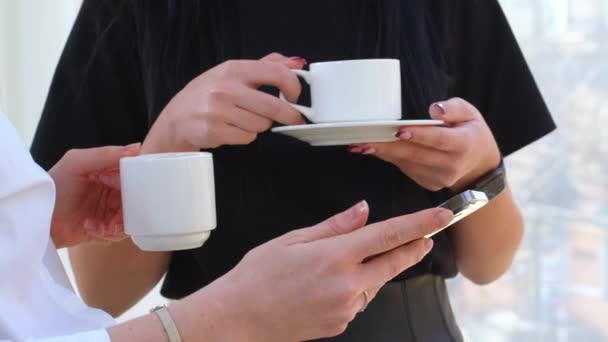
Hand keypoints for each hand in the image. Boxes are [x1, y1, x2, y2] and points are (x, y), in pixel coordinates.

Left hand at [48, 144, 140, 247]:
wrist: (37, 220)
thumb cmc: (53, 187)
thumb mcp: (76, 163)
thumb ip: (106, 154)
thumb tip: (137, 148)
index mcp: (109, 171)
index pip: (134, 173)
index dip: (132, 180)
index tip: (115, 185)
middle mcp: (112, 190)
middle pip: (137, 197)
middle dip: (129, 206)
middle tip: (115, 210)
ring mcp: (109, 210)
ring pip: (132, 217)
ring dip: (119, 222)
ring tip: (102, 224)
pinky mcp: (105, 229)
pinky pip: (120, 232)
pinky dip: (108, 232)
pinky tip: (91, 227)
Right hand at [143, 53, 306, 152]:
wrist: (176, 118)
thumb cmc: (208, 94)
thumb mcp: (233, 72)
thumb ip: (266, 65)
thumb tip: (296, 63)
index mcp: (233, 69)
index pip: (275, 72)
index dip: (292, 85)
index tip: (295, 95)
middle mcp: (225, 88)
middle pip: (273, 106)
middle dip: (289, 115)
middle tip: (294, 118)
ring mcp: (219, 111)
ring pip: (261, 125)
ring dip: (259, 125)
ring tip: (242, 119)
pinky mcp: (215, 131)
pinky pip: (248, 138)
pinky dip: (246, 136)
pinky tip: (232, 129)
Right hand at [190, 202, 452, 341]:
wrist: (238, 319)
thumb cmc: (257, 277)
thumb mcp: (291, 240)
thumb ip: (334, 226)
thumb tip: (362, 211)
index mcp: (335, 256)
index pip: (388, 235)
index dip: (419, 224)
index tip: (441, 217)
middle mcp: (347, 284)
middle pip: (394, 262)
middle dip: (414, 248)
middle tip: (428, 237)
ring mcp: (346, 308)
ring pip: (375, 282)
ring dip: (376, 269)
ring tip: (347, 260)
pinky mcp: (340, 323)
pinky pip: (359, 300)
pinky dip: (357, 287)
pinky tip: (331, 284)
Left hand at [349, 98, 500, 191]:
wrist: (478, 165)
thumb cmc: (471, 132)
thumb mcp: (471, 113)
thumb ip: (454, 108)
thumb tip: (434, 110)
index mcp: (464, 145)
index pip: (438, 140)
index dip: (418, 135)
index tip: (399, 130)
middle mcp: (451, 165)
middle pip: (415, 154)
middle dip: (387, 146)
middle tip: (363, 139)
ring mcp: (439, 178)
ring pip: (406, 163)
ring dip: (382, 153)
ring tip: (359, 144)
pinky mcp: (428, 183)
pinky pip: (405, 168)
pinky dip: (389, 158)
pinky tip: (374, 149)